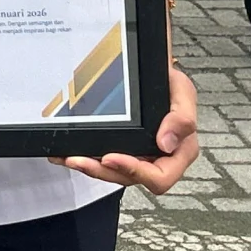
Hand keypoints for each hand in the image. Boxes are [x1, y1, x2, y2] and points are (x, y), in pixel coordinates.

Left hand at [59, 63, 199, 192]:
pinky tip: (68, 152)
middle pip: (130, 179)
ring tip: (70, 157)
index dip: (135, 172)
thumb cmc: (169, 85)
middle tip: (80, 159)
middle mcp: (157, 159)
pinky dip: (86, 157)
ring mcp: (138, 156)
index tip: (111, 158)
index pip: (160, 177)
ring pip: (113, 173)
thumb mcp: (182, 91)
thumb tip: (167, 144)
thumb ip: (182, 118)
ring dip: (90, 168)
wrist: (151, 72)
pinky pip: (103, 161)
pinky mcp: (121, 150)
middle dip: (102, 172)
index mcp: (178, 153)